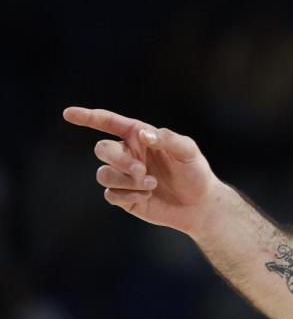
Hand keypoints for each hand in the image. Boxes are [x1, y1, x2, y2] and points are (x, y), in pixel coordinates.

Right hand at [63, 107, 222, 234]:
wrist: (199, 204)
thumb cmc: (195, 172)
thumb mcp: (188, 151)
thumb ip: (167, 139)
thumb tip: (143, 134)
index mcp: (139, 137)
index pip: (109, 123)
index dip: (88, 117)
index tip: (68, 114)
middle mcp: (128, 154)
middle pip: (102, 149)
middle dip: (119, 160)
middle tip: (142, 170)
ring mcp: (124, 176)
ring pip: (103, 174)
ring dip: (126, 180)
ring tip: (151, 184)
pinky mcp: (124, 197)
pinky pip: (110, 194)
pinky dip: (128, 195)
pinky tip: (147, 197)